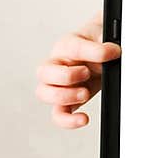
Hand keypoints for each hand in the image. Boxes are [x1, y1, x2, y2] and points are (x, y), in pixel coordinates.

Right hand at [35, 11, 121, 128]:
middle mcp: (57, 65)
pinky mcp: (66, 101)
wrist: (101, 51)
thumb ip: (105, 44)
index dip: (94, 52)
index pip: (73, 48)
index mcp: (67, 45)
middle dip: (66, 76)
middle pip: (44, 73)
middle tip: (87, 73)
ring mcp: (58, 84)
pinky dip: (67, 120)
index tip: (113, 53)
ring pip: (44, 93)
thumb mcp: (104, 37)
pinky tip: (83, 119)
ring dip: (64, 96)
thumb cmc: (96, 42)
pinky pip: (58, 114)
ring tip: (85, 93)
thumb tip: (112, 51)